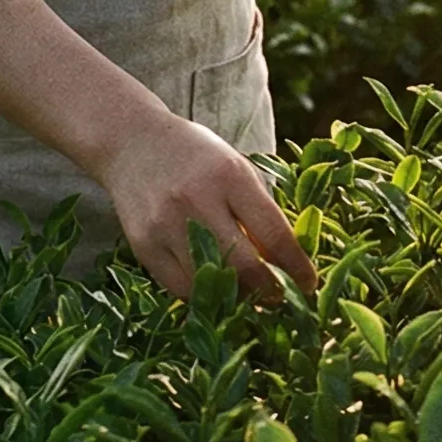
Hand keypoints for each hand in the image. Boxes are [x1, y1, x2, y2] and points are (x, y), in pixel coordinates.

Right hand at [94, 107, 316, 299]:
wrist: (133, 143)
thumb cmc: (198, 157)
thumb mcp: (237, 168)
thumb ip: (260, 210)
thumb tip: (286, 262)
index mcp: (230, 175)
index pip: (273, 233)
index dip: (296, 266)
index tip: (309, 283)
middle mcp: (197, 200)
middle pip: (244, 265)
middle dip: (270, 290)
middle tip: (281, 298)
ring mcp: (166, 225)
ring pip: (211, 283)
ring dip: (237, 297)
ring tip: (250, 295)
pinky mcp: (143, 246)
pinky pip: (181, 288)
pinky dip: (203, 294)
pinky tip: (215, 289)